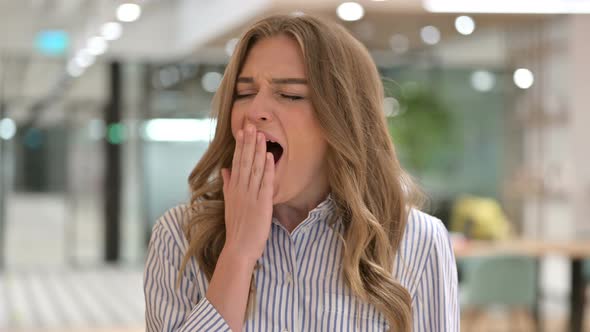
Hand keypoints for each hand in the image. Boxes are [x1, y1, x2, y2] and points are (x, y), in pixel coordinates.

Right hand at [220, 123, 274, 264]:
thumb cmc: (237, 229)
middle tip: (250, 125)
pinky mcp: (261, 204)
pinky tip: (269, 156)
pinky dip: (266, 169)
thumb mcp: (229, 204)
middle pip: (244, 161)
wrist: (238, 248)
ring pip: (253, 169)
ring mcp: (250, 196)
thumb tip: (225, 170)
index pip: (236, 162)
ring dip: (257, 151)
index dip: (240, 146)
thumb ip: (228, 186)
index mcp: (233, 189)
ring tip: (261, 134)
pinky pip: (264, 183)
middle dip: (248, 142)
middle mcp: (240, 190)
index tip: (242, 131)